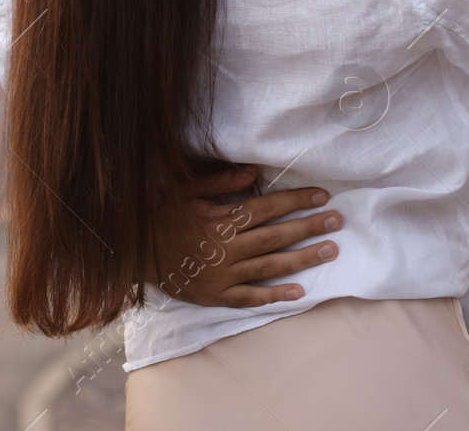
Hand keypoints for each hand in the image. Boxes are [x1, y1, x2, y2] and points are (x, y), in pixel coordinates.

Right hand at [150, 166, 341, 307]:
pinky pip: (249, 298)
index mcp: (220, 220)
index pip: (267, 208)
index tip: (323, 197)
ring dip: (302, 259)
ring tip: (330, 252)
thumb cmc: (160, 216)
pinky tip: (299, 292)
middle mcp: (225, 249)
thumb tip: (254, 171)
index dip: (297, 202)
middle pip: (276, 237)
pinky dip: (274, 296)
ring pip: (269, 267)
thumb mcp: (184, 190)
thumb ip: (220, 180)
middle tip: (337, 222)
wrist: (131, 254)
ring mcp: (221, 275)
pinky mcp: (215, 295)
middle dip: (309, 228)